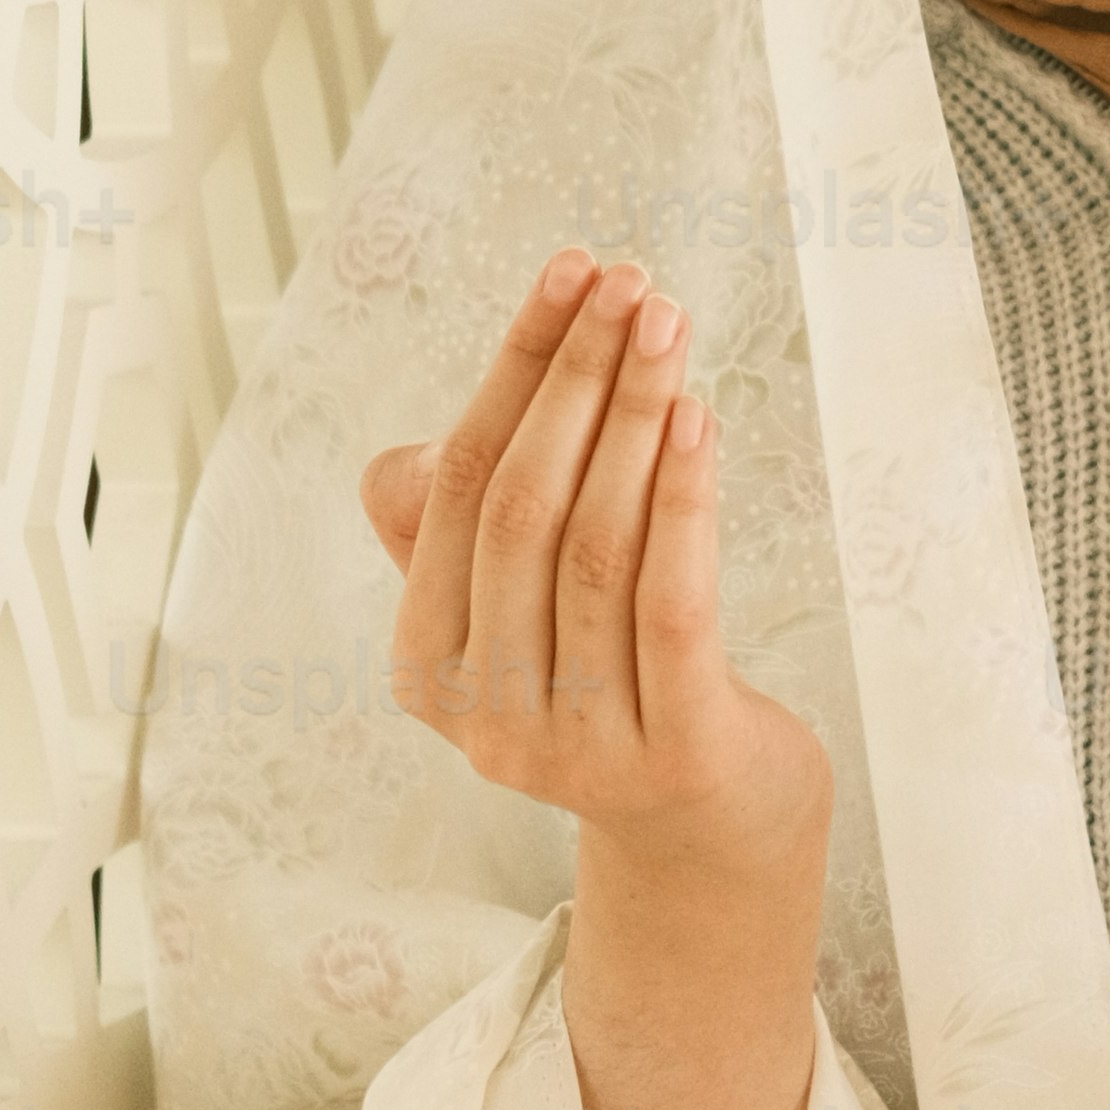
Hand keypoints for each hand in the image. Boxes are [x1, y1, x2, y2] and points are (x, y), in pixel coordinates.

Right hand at [365, 251, 833, 1109]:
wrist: (715, 835)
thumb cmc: (615, 683)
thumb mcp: (525, 619)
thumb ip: (460, 547)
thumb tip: (394, 469)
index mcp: (430, 667)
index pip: (459, 487)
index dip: (513, 371)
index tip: (568, 273)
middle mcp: (485, 712)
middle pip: (521, 506)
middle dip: (577, 379)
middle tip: (632, 284)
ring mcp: (575, 744)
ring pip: (595, 544)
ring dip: (635, 417)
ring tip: (671, 326)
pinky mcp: (670, 754)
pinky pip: (669, 601)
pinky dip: (682, 498)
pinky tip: (699, 417)